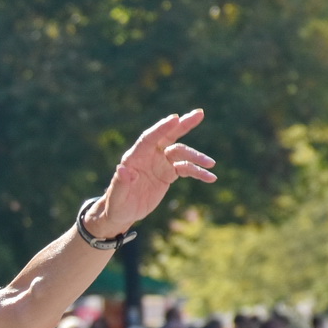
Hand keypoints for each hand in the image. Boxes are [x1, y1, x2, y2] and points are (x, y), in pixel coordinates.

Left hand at [88, 109, 215, 235]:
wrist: (123, 213)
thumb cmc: (116, 204)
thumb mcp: (116, 196)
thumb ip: (120, 183)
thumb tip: (121, 169)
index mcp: (134, 157)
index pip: (149, 138)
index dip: (161, 128)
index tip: (175, 118)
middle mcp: (149, 156)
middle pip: (168, 136)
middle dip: (183, 125)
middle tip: (199, 114)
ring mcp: (160, 163)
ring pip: (181, 153)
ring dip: (196, 157)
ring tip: (211, 164)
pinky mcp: (169, 173)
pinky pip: (186, 169)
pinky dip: (198, 172)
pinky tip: (210, 177)